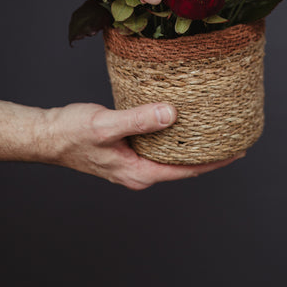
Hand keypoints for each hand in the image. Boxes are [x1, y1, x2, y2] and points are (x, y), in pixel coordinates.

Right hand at [45, 101, 244, 188]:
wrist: (48, 135)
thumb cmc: (72, 133)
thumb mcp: (106, 125)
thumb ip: (138, 120)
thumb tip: (171, 114)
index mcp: (139, 172)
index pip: (186, 170)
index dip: (214, 161)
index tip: (238, 150)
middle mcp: (139, 171)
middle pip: (183, 164)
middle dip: (208, 152)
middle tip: (234, 133)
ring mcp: (134, 161)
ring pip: (171, 153)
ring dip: (191, 141)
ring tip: (215, 125)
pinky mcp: (129, 149)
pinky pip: (159, 143)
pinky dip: (173, 133)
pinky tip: (181, 118)